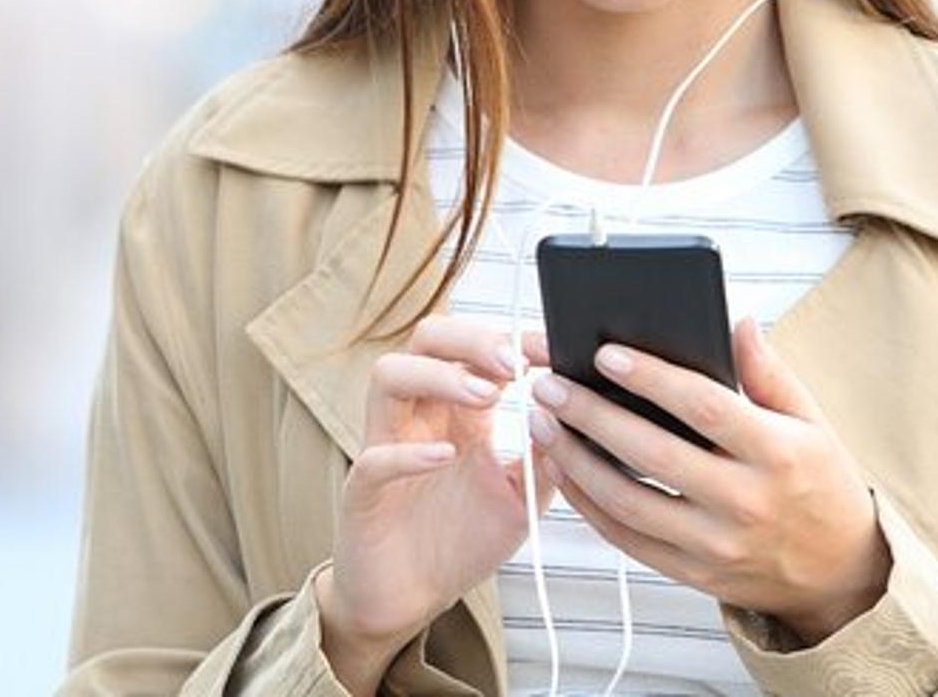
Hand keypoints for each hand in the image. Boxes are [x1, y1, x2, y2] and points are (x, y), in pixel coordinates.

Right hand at [328, 315, 557, 653]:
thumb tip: (573, 417)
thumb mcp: (522, 498)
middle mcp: (419, 416)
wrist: (414, 599)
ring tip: (485, 396)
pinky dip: (408, 452)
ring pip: (388, 376)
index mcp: (458, 412)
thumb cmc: (462, 541)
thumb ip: (547, 459)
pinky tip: (444, 456)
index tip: (547, 348)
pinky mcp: (363, 492)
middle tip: (513, 362)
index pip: (474, 348)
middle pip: (427, 341)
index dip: (509, 338)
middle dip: (470, 339)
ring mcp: (387, 447)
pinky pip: (374, 458)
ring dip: (439, 376)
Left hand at [528, 316, 890, 645]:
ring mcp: (715, 544)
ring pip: (627, 501)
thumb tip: (740, 322)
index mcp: (776, 453)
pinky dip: (587, 504)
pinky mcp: (693, 574)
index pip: (703, 407)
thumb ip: (770, 372)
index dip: (651, 378)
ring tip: (543, 423)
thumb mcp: (812, 422)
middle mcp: (744, 501)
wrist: (839, 574)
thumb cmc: (821, 484)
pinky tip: (563, 470)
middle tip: (551, 384)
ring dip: (576, 459)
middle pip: (652, 453)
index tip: (605, 353)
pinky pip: (627, 538)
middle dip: (592, 415)